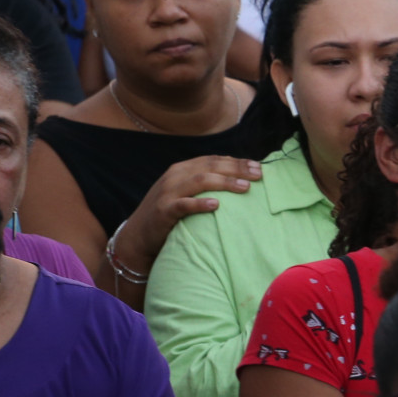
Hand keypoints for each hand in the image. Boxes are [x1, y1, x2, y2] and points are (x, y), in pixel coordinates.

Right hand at [122, 155, 261, 265]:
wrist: (138, 236)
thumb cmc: (170, 215)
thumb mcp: (186, 193)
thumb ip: (205, 184)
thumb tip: (239, 179)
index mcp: (182, 170)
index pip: (213, 160)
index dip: (236, 161)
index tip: (258, 166)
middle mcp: (175, 177)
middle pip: (210, 167)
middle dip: (236, 169)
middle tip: (259, 174)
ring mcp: (168, 192)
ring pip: (199, 181)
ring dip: (224, 183)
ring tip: (245, 187)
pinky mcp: (163, 210)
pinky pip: (184, 205)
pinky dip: (200, 204)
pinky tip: (216, 205)